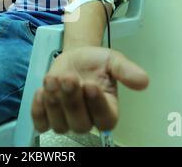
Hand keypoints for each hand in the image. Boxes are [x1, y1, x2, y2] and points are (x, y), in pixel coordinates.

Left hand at [31, 47, 148, 133]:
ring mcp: (66, 119)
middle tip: (69, 78)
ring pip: (60, 125)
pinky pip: (41, 123)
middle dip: (72, 101)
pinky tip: (41, 92)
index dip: (97, 105)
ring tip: (53, 80)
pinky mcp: (48, 115)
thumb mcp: (113, 61)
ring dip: (54, 103)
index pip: (105, 119)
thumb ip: (126, 70)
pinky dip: (38, 110)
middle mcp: (88, 119)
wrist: (76, 56)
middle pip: (80, 124)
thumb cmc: (96, 62)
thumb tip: (143, 81)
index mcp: (108, 110)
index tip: (91, 86)